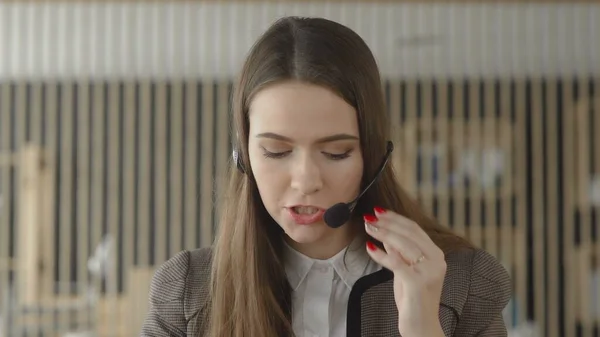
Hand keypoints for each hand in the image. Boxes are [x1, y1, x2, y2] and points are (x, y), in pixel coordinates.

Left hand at [364, 207, 446, 336]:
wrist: (421, 326)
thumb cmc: (413, 298)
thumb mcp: (405, 269)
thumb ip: (398, 251)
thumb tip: (385, 231)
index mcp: (435, 254)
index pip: (414, 229)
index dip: (395, 218)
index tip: (378, 211)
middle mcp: (436, 260)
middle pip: (409, 233)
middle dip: (387, 222)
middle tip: (369, 216)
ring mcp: (429, 271)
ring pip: (404, 244)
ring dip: (383, 233)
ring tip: (368, 227)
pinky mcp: (418, 283)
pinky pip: (397, 263)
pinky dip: (381, 254)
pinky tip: (370, 248)